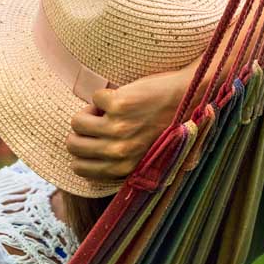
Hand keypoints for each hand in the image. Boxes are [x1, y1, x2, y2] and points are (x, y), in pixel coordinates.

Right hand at [65, 70, 188, 180]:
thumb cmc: (172, 127)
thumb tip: (85, 168)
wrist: (191, 97)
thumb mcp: (150, 158)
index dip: (82, 151)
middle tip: (98, 122)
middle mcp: (119, 152)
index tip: (93, 140)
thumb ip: (123, 166)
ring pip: (77, 122)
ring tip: (108, 109)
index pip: (79, 168)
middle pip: (73, 144)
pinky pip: (94, 98)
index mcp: (124, 168)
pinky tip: (122, 96)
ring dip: (90, 112)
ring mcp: (118, 128)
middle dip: (81, 131)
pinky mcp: (119, 105)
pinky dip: (105, 94)